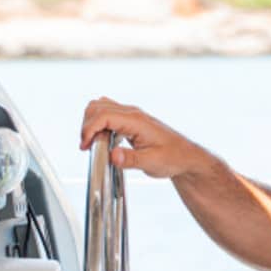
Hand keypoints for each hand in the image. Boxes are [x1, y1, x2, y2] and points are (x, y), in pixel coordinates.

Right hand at [79, 97, 199, 178]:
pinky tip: (101, 140)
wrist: (185, 157)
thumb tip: (113, 155)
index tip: (85, 146)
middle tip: (87, 146)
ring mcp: (132, 116)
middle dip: (87, 125)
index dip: (90, 129)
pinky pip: (108, 114)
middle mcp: (133, 114)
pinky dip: (98, 124)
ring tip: (92, 144)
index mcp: (137, 121)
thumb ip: (131, 159)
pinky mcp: (131, 121)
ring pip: (101, 107)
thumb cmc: (173, 158)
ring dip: (91, 123)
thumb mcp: (152, 162)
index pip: (104, 115)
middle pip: (98, 107)